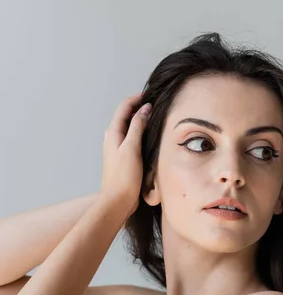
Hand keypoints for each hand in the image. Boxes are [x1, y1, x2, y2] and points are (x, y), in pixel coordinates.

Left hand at [100, 93, 151, 214]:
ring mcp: (118, 148)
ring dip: (141, 120)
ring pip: (130, 127)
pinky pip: (133, 138)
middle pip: (127, 115)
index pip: (124, 107)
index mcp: (113, 132)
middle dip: (140, 107)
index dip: (137, 98)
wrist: (118, 200)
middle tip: (156, 103)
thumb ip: (138, 127)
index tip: (151, 93)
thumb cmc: (123, 176)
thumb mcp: (132, 148)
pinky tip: (152, 137)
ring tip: (156, 116)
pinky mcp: (124, 157)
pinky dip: (142, 132)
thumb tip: (144, 109)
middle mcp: (114, 138)